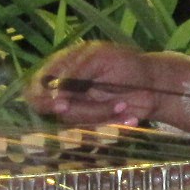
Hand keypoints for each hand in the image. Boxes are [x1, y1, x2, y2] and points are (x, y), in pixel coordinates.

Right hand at [28, 43, 174, 124]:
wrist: (152, 86)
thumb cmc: (126, 64)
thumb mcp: (100, 58)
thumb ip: (76, 71)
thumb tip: (55, 91)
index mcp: (62, 67)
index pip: (36, 87)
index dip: (43, 98)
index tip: (61, 104)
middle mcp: (64, 90)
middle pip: (53, 110)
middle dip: (82, 110)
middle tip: (111, 106)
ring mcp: (77, 108)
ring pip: (75, 122)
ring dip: (102, 115)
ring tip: (124, 105)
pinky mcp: (91, 124)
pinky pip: (92, 131)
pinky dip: (112, 124)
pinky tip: (129, 116)